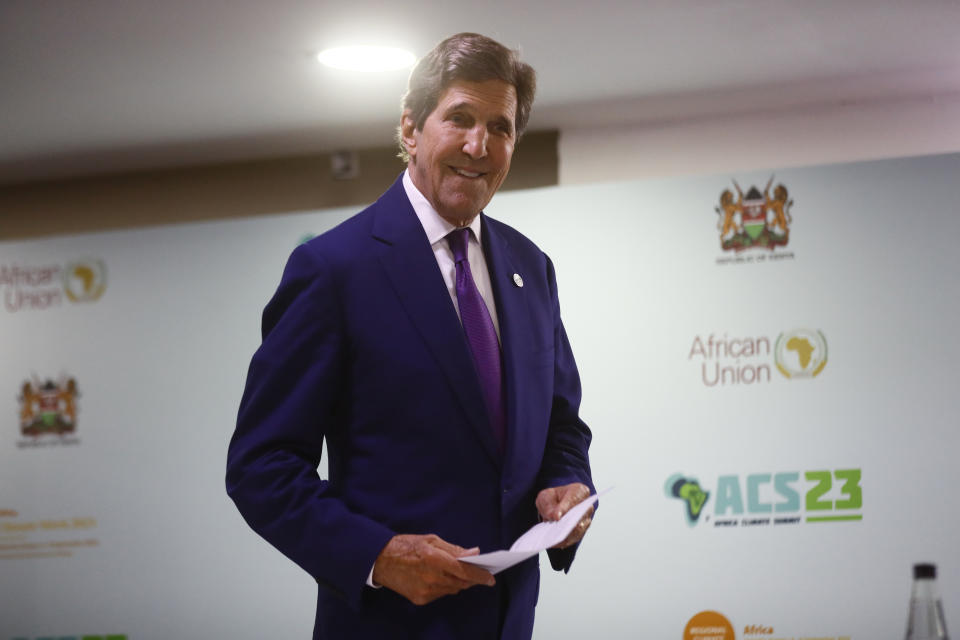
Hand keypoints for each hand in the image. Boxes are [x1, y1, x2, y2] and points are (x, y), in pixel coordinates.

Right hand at [372, 534, 494, 604]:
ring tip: (453, 571)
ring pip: (452, 590)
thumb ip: (453, 549)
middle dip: (470, 578)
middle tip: (475, 571)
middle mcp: (431, 578)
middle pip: (461, 583)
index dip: (480, 576)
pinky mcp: (420, 599)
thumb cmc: (405, 546)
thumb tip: (473, 553)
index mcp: (434, 559)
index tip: (490, 578)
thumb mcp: (430, 540)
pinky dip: (444, 587)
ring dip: (457, 582)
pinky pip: (440, 595)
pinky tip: (438, 578)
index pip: (464, 571)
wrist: (380, 561)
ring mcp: (426, 591)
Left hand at [535, 482, 592, 548]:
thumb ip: (549, 505)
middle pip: (578, 517)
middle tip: (554, 532)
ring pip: (577, 530)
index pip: (573, 499)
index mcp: (580, 491)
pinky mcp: (581, 532)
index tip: (556, 517)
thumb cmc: (552, 498)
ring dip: (565, 535)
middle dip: (566, 525)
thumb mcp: (546, 496)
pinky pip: (573, 538)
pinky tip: (553, 543)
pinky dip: (563, 542)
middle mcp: (586, 507)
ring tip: (552, 540)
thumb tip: (554, 517)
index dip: (565, 508)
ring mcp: (585, 520)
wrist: (555, 503)